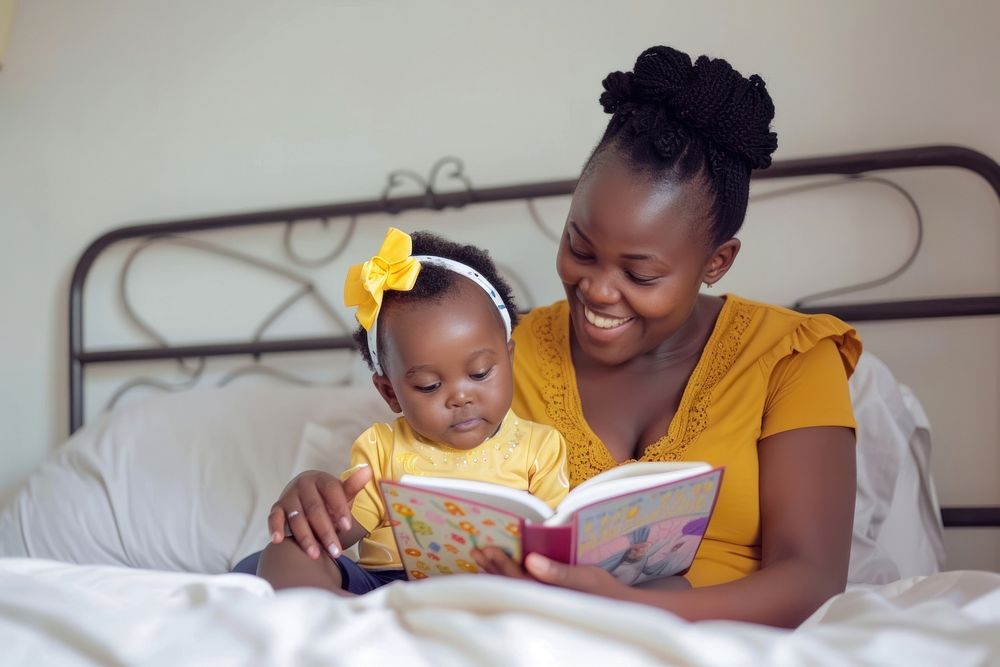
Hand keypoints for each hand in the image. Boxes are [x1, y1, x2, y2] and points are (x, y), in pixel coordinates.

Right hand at [267, 466, 371, 560]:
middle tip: (336, 551)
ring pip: (297, 517)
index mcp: (321, 479)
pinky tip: (279, 540)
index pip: (332, 491)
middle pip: (315, 509)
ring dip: (305, 537)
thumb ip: (353, 485)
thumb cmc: (327, 498)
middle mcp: (303, 485)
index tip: (347, 527)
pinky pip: (274, 518)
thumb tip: (368, 470)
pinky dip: (275, 528)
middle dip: (326, 532)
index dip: (340, 508)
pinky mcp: (277, 508)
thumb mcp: (341, 493)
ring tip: (316, 555)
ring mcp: (288, 496)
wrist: (305, 497)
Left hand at [473, 546, 624, 596]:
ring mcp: (540, 601)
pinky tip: (494, 570)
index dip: (502, 564)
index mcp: (548, 594)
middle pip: (510, 584)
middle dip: (492, 567)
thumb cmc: (600, 589)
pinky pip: (518, 588)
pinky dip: (504, 578)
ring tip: (479, 558)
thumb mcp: (584, 576)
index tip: (488, 550)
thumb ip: (557, 572)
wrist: (616, 607)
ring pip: (511, 587)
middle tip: (476, 551)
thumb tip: (531, 561)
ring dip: (494, 573)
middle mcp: (540, 600)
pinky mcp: (542, 599)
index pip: (518, 580)